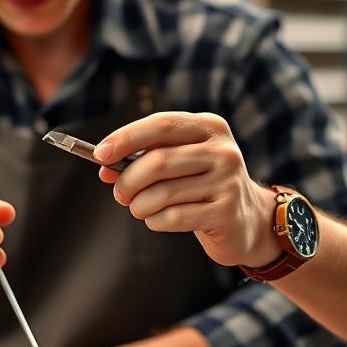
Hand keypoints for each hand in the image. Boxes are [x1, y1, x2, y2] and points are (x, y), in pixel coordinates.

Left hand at [93, 111, 279, 268]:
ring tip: (139, 208)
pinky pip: (175, 217)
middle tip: (119, 193)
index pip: (161, 124)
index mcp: (209, 127)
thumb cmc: (201, 186)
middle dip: (128, 180)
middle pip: (159, 161)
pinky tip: (158, 220)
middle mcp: (223, 150)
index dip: (126, 138)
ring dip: (139, 205)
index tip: (99, 154)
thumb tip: (105, 168)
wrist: (247, 220)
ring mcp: (228, 181)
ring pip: (163, 192)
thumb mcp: (176, 165)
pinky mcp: (226, 213)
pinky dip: (155, 221)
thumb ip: (142, 161)